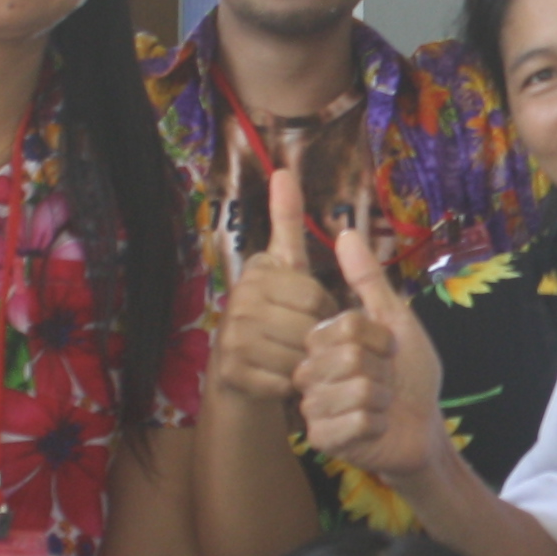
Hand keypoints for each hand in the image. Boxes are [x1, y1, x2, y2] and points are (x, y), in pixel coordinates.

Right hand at [211, 166, 339, 404]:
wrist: (241, 371)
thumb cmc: (276, 314)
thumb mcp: (286, 267)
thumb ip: (287, 221)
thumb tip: (284, 170)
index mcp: (257, 273)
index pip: (315, 296)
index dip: (325, 311)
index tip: (314, 314)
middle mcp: (238, 302)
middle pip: (309, 327)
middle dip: (319, 340)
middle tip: (307, 341)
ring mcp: (231, 337)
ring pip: (299, 356)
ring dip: (308, 364)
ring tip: (296, 359)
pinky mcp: (232, 372)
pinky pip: (284, 381)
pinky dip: (292, 385)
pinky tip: (283, 379)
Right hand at [293, 221, 447, 481]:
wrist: (422, 427)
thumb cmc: (409, 375)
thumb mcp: (395, 322)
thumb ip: (368, 281)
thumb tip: (346, 232)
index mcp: (321, 342)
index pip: (345, 325)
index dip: (379, 339)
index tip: (386, 350)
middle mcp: (309, 372)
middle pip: (349, 356)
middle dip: (382, 370)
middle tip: (384, 381)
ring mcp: (312, 407)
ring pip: (355, 389)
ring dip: (382, 399)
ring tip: (379, 405)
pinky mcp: (321, 439)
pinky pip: (357, 422)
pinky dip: (379, 424)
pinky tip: (375, 428)